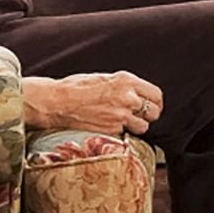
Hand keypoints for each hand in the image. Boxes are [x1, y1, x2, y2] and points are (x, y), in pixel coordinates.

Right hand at [21, 72, 162, 134]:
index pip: (156, 94)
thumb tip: (136, 94)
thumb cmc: (76, 87)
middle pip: (154, 112)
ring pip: (143, 127)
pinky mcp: (111, 130)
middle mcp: (127, 97)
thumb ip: (123, 86)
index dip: (156, 102)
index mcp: (126, 80)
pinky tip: (108, 125)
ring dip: (136, 126)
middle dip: (149, 116)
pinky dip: (120, 132)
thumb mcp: (104, 78)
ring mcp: (120, 115)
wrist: (57, 102)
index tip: (152, 106)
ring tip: (124, 122)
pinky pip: (125, 133)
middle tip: (140, 116)